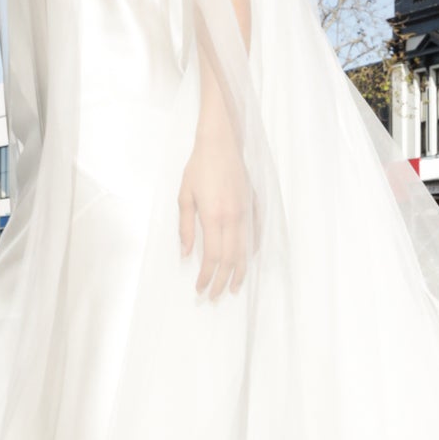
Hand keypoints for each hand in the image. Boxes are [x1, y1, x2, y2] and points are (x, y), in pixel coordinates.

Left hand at [177, 126, 250, 298]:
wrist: (222, 143)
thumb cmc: (199, 166)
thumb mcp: (184, 196)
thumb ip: (185, 227)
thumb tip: (186, 253)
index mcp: (214, 216)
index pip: (213, 257)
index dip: (207, 277)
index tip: (200, 288)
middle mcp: (233, 218)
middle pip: (231, 260)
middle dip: (223, 282)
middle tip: (215, 296)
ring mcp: (246, 213)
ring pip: (245, 251)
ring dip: (239, 273)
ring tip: (234, 288)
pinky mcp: (253, 206)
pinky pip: (254, 236)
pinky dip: (250, 253)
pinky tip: (245, 262)